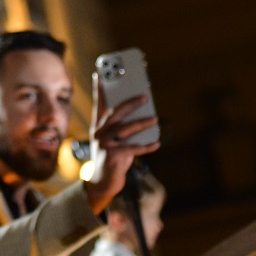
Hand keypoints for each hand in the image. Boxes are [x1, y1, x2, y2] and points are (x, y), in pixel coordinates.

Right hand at [85, 93, 159, 212]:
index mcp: (99, 126)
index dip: (99, 89)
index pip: (99, 104)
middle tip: (145, 97)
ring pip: (125, 129)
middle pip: (115, 113)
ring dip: (142, 123)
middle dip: (130, 103)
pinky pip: (132, 149)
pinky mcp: (113, 156)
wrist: (101, 181)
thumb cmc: (111, 156)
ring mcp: (105, 144)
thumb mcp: (112, 139)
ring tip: (155, 119)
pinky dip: (146, 146)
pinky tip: (157, 143)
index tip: (100, 74)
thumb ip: (121, 126)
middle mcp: (99, 133)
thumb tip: (144, 114)